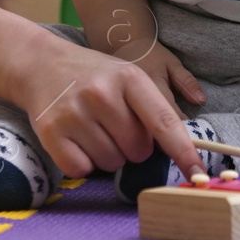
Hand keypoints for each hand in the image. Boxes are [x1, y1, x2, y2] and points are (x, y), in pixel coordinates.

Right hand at [11, 33, 205, 181]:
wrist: (41, 64)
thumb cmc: (95, 77)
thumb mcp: (128, 78)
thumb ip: (153, 109)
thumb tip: (175, 150)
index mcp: (130, 78)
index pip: (164, 122)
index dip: (184, 152)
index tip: (199, 174)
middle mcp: (102, 94)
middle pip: (138, 151)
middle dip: (133, 146)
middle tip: (114, 124)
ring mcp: (74, 113)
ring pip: (111, 163)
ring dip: (108, 155)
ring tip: (94, 128)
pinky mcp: (50, 132)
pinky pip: (82, 169)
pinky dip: (83, 163)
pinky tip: (76, 139)